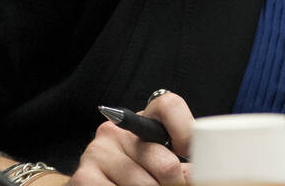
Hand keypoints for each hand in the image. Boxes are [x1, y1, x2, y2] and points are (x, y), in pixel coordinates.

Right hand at [70, 92, 193, 185]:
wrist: (98, 185)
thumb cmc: (137, 178)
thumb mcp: (159, 164)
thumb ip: (180, 162)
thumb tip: (199, 173)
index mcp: (140, 122)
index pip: (169, 105)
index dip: (187, 133)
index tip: (188, 155)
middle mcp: (115, 131)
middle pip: (166, 163)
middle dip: (174, 185)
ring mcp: (97, 152)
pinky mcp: (84, 176)